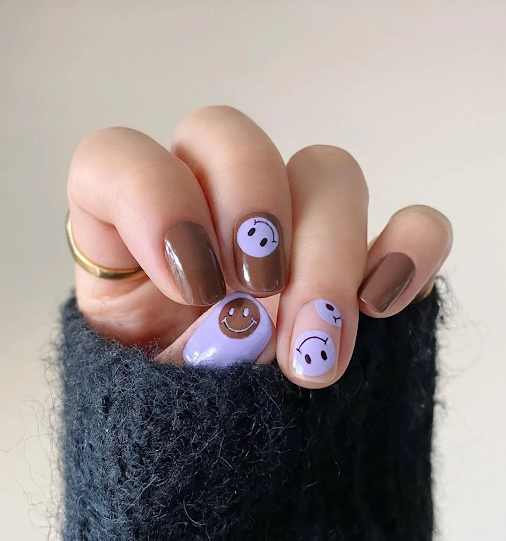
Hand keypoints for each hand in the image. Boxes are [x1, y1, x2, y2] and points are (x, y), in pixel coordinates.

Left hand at [67, 106, 451, 388]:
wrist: (225, 455)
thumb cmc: (172, 415)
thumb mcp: (139, 387)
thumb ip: (158, 345)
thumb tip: (235, 316)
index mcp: (134, 227)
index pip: (119, 155)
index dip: (153, 198)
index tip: (187, 286)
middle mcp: (211, 205)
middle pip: (228, 133)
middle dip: (252, 207)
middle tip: (260, 296)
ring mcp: (293, 224)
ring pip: (326, 169)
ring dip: (329, 252)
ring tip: (317, 345)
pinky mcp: (361, 257)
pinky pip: (411, 221)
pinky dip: (411, 249)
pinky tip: (383, 303)